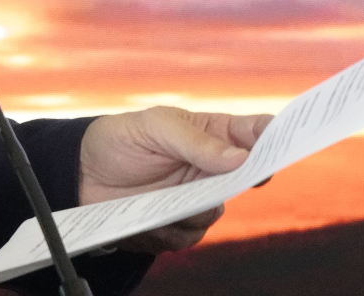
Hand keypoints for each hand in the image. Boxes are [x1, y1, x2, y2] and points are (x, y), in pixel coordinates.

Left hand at [78, 107, 272, 253]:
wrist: (81, 175)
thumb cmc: (120, 139)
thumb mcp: (156, 127)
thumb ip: (197, 142)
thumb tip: (240, 158)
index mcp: (212, 134)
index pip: (254, 133)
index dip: (274, 138)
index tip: (282, 146)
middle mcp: (210, 167)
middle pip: (247, 178)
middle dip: (240, 181)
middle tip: (221, 181)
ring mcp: (195, 197)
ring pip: (217, 211)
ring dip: (195, 207)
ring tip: (164, 197)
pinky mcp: (177, 225)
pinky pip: (191, 236)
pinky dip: (172, 229)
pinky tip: (150, 215)